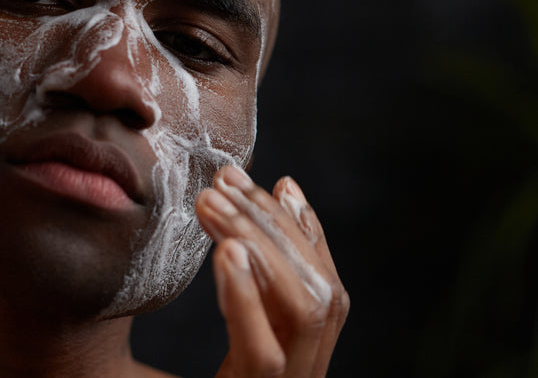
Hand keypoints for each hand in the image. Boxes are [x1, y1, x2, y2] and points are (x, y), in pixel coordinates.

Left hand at [195, 167, 348, 377]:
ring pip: (303, 314)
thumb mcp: (225, 344)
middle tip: (226, 182)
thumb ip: (245, 299)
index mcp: (300, 365)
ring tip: (215, 204)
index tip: (276, 181)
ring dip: (263, 246)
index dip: (308, 232)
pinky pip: (263, 356)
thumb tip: (257, 224)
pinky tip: (227, 254)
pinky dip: (248, 297)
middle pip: (319, 294)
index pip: (325, 288)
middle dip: (276, 229)